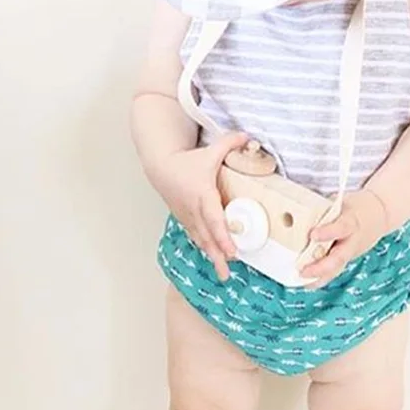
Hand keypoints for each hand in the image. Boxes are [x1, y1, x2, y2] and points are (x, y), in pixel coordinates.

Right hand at [151, 131, 248, 280]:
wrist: (161, 167)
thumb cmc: (186, 162)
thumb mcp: (209, 152)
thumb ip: (229, 143)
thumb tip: (248, 136)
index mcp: (202, 194)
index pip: (214, 219)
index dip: (223, 236)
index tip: (232, 251)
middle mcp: (194, 209)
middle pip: (207, 236)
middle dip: (218, 255)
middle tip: (228, 271)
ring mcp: (188, 216)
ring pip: (201, 240)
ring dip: (212, 257)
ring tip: (223, 273)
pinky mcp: (185, 220)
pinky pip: (196, 236)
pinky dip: (206, 248)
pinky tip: (214, 259)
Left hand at [300, 189, 388, 288]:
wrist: (378, 215)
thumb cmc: (354, 207)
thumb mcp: (341, 203)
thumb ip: (323, 210)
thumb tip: (297, 213)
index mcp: (351, 222)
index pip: (341, 228)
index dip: (328, 232)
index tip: (313, 235)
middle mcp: (352, 241)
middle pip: (339, 257)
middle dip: (321, 266)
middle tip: (303, 270)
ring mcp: (350, 252)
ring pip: (336, 268)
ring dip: (318, 276)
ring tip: (301, 280)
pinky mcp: (347, 259)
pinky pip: (334, 271)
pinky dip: (320, 278)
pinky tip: (306, 284)